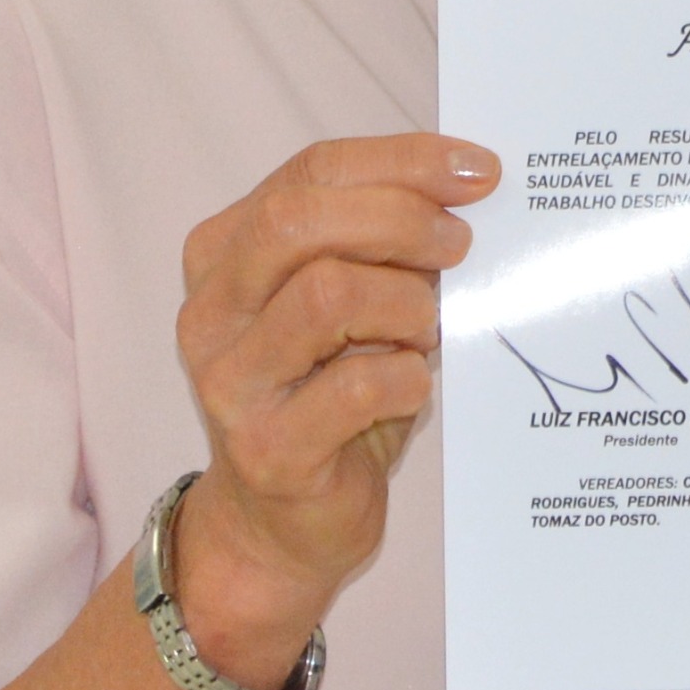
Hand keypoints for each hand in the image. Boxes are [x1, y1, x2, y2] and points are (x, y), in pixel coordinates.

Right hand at [164, 135, 496, 689]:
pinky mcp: (267, 448)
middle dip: (400, 219)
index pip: (311, 173)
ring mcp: (231, 381)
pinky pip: (356, 386)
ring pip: (327, 293)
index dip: (401, 161)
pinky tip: (412, 389)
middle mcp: (211, 311)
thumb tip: (468, 188)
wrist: (280, 528)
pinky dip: (407, 378)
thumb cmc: (327, 400)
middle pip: (300, 220)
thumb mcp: (345, 305)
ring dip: (406, 304)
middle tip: (461, 246)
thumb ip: (377, 245)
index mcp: (223, 255)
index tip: (477, 169)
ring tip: (426, 331)